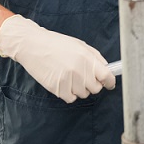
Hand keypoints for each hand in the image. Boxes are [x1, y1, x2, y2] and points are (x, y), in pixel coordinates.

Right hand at [0, 14, 115, 102]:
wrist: (33, 45)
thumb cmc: (57, 44)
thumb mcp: (80, 45)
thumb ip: (95, 57)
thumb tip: (106, 69)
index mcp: (86, 58)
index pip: (106, 76)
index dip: (110, 82)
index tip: (110, 84)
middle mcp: (78, 70)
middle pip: (96, 88)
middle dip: (94, 85)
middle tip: (86, 78)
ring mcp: (67, 80)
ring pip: (83, 94)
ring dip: (81, 89)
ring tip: (72, 77)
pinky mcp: (56, 87)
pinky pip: (70, 98)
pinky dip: (70, 94)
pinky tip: (65, 83)